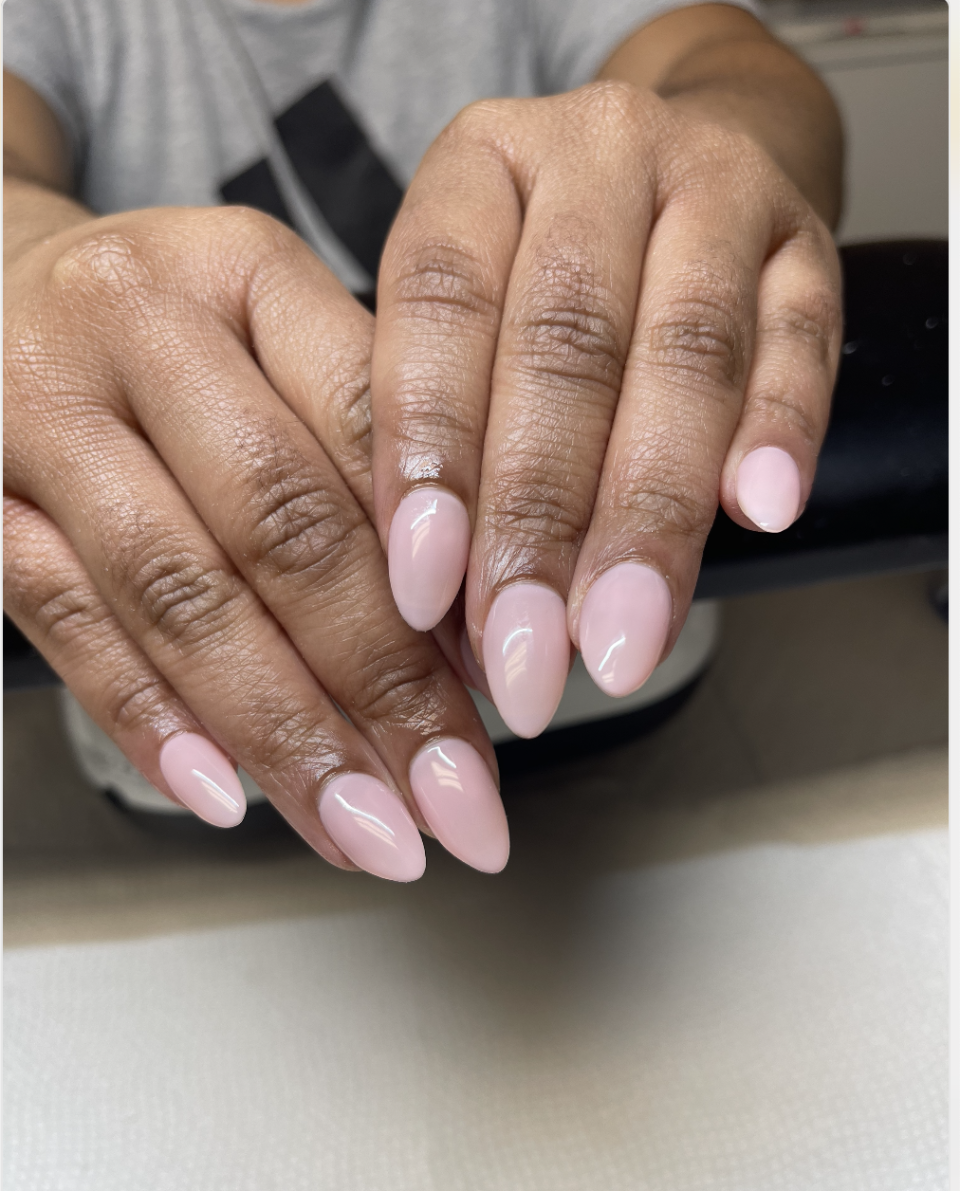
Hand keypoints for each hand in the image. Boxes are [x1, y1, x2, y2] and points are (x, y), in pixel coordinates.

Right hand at [4, 205, 508, 877]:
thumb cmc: (169, 341)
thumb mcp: (273, 340)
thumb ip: (367, 462)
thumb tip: (473, 645)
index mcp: (247, 273)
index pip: (372, 426)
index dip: (448, 567)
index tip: (514, 686)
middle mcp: (138, 327)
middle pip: (284, 524)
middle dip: (385, 685)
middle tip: (460, 803)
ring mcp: (40, 415)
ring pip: (180, 592)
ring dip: (287, 733)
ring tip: (372, 834)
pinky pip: (64, 620)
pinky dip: (152, 719)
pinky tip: (230, 796)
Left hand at [370, 82, 841, 736]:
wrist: (670, 180)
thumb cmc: (540, 273)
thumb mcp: (465, 316)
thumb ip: (449, 430)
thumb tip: (444, 604)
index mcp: (480, 164)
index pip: (442, 304)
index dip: (432, 455)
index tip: (425, 592)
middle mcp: (596, 154)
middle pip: (566, 343)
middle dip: (541, 521)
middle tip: (525, 653)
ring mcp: (713, 188)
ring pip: (683, 352)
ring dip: (651, 511)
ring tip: (620, 634)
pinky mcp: (804, 244)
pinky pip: (799, 343)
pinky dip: (779, 432)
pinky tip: (758, 514)